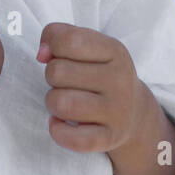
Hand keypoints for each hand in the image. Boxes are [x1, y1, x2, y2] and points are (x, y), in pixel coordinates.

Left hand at [37, 22, 145, 153]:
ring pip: (60, 103)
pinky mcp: (110, 138)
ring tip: (63, 101)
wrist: (134, 113)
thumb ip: (59, 36)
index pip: (68, 40)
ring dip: (52, 102)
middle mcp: (119, 80)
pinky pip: (72, 138)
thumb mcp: (89, 45)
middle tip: (64, 82)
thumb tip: (41, 54)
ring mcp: (117, 111)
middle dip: (51, 76)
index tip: (57, 54)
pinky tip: (61, 123)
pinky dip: (57, 131)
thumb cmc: (99, 72)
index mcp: (114, 51)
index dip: (52, 45)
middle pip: (57, 72)